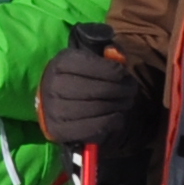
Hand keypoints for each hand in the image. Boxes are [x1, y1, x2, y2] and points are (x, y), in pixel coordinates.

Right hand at [40, 24, 147, 153]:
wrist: (53, 101)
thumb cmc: (78, 78)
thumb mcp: (88, 60)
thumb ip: (106, 56)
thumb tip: (118, 56)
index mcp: (61, 63)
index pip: (92, 65)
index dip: (115, 70)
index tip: (124, 75)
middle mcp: (54, 85)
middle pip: (98, 89)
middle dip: (121, 90)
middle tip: (131, 91)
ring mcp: (54, 109)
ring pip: (97, 108)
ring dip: (118, 106)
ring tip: (125, 103)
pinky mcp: (58, 129)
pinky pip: (93, 127)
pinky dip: (111, 122)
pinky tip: (117, 117)